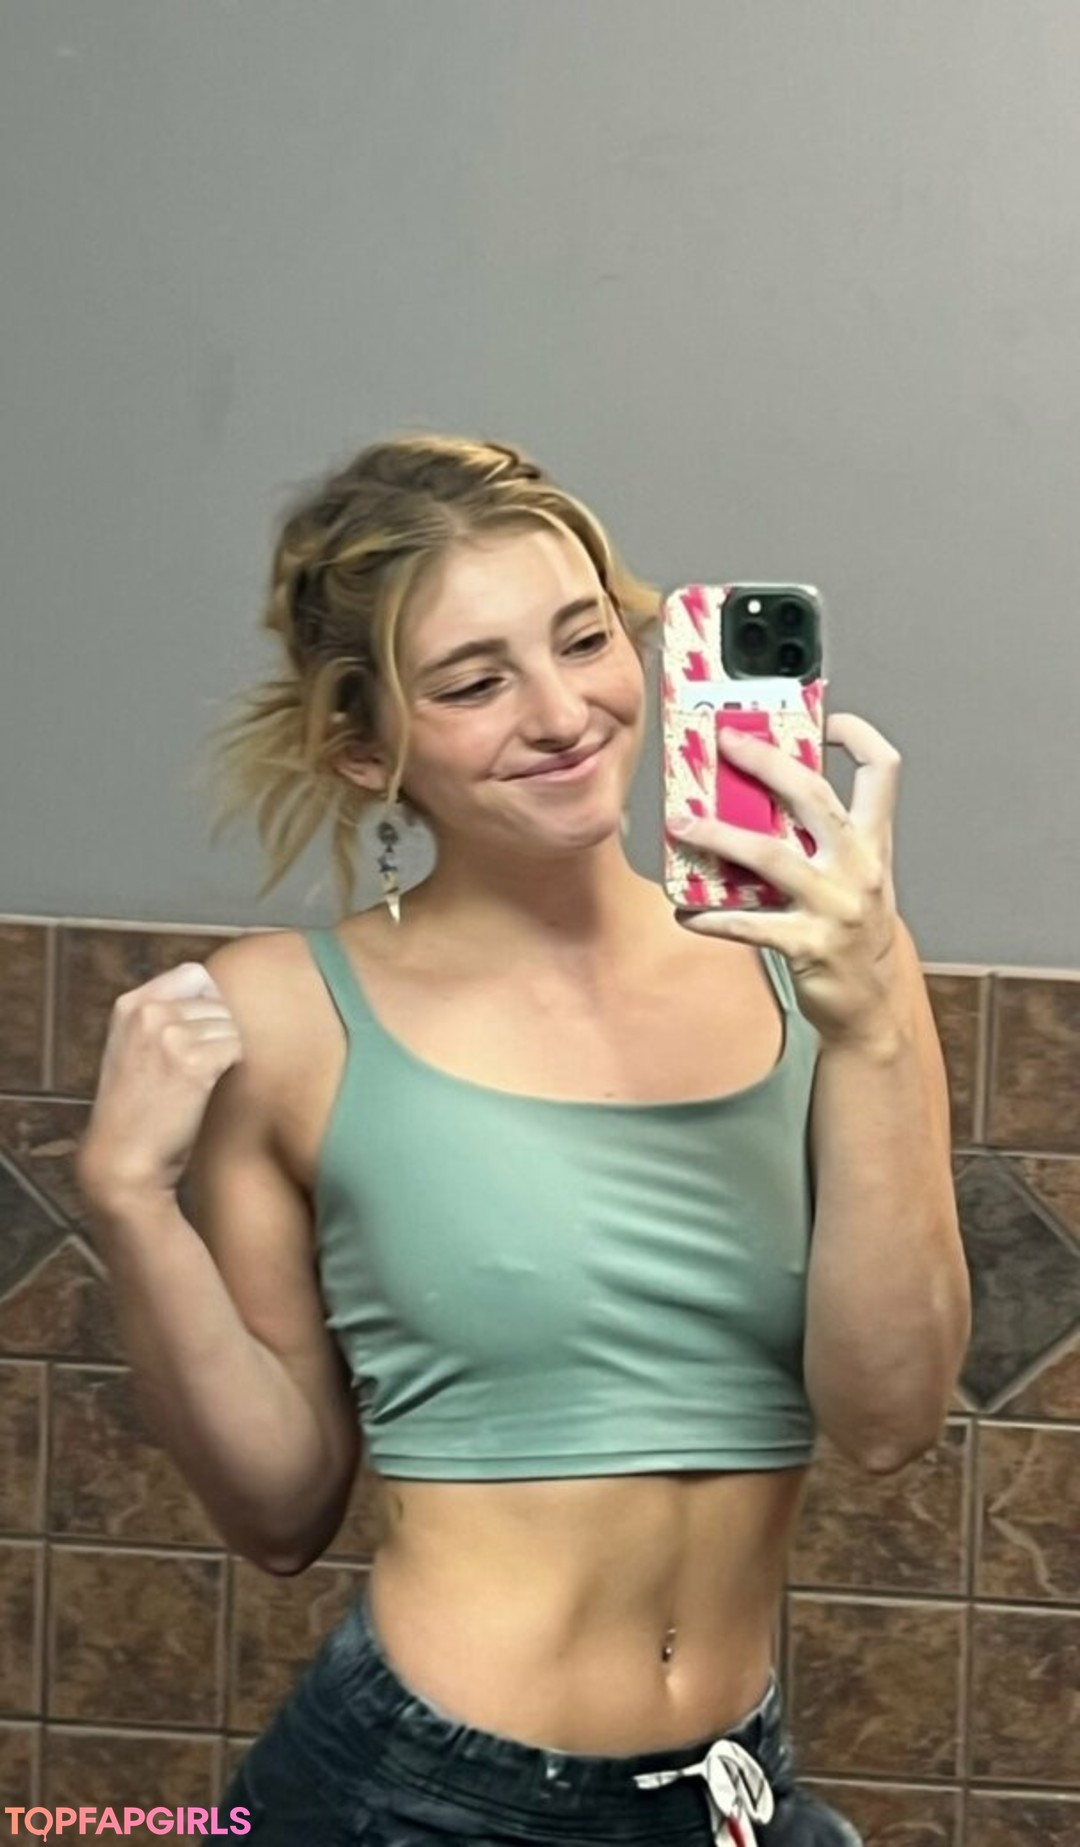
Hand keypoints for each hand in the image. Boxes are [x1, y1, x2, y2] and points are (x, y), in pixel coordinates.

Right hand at [76, 963, 242, 1209]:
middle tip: (202, 1066)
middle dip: (219, 1032)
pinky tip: (210, 1087)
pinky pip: (237, 1048)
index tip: (203, 1031)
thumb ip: (161, 1015)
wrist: (121, 1158)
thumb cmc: (133, 1108)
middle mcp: (148, 1012)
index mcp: (130, 1004)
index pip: (194, 974)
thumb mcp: (131, 1047)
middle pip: (218, 1002)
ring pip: (231, 1025)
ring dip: (226, 1052)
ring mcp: (169, 1035)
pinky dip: (231, 1068)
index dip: (210, 1001)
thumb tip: (216, 994)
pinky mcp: (193, 1062)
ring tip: (202, 1079)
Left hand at [669, 713, 903, 1045]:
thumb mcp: (853, 874)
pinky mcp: (808, 946)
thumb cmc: (855, 930)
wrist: (874, 1004)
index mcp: (874, 842)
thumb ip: (820, 837)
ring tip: (679, 824)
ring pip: (770, 856)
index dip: (858, 736)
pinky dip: (711, 917)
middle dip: (766, 762)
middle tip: (724, 743)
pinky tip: (683, 913)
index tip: (825, 719)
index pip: (882, 771)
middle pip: (813, 796)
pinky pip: (749, 924)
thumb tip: (757, 796)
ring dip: (719, 835)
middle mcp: (859, 867)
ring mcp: (835, 906)